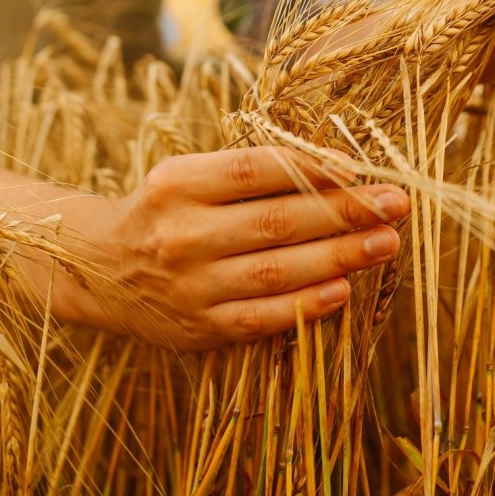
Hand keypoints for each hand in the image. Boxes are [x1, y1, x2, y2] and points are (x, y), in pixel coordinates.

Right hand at [59, 146, 407, 350]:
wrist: (99, 269)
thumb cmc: (164, 210)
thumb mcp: (190, 175)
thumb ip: (251, 171)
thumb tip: (337, 168)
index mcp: (179, 183)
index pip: (257, 170)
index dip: (313, 168)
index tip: (361, 169)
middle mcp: (182, 234)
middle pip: (277, 221)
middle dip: (345, 212)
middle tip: (396, 204)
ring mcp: (190, 285)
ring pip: (277, 271)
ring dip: (340, 257)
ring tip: (386, 243)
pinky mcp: (199, 327)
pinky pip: (261, 317)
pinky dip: (306, 305)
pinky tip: (345, 290)